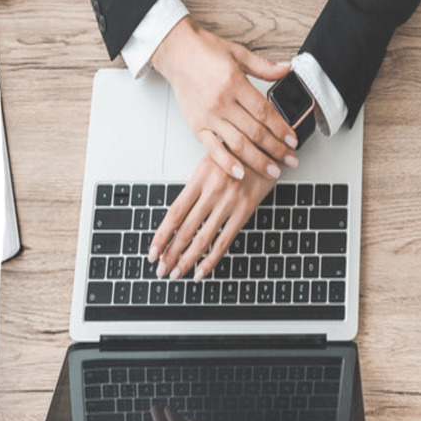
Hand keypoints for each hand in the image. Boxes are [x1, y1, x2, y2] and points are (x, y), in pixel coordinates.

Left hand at [147, 153, 274, 280]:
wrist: (268, 147)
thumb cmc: (238, 154)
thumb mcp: (211, 162)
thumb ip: (196, 187)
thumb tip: (177, 218)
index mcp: (199, 179)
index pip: (174, 213)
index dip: (161, 236)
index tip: (153, 252)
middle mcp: (212, 192)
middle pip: (185, 230)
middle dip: (170, 254)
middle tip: (161, 270)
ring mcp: (229, 203)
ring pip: (203, 238)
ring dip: (187, 260)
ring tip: (176, 273)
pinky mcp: (244, 211)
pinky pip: (225, 241)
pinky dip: (211, 259)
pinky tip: (201, 271)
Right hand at [150, 16, 297, 180]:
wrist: (176, 52)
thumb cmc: (204, 51)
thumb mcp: (238, 53)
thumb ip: (264, 66)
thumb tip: (287, 70)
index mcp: (235, 83)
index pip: (265, 112)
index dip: (281, 129)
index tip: (293, 141)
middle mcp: (222, 102)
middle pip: (255, 132)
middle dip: (276, 150)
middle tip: (291, 160)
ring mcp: (208, 116)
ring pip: (238, 144)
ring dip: (258, 161)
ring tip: (273, 171)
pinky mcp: (197, 126)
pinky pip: (213, 149)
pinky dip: (227, 163)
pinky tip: (240, 173)